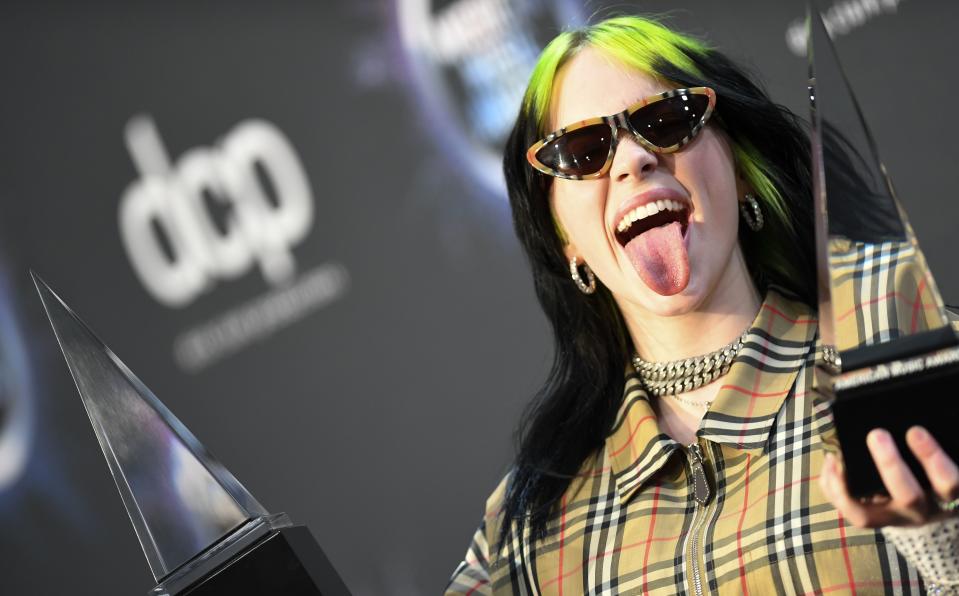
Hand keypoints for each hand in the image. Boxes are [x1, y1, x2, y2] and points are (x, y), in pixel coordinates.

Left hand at [819, 426, 958, 527]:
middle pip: (910, 497)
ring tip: (838, 456)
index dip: (933, 459)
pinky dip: (833, 486)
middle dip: (890, 465)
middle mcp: (921, 512)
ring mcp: (893, 520)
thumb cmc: (934, 474)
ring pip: (868, 515)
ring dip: (848, 484)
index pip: (950, 482)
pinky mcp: (870, 520)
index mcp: (946, 495)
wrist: (928, 508)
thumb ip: (930, 447)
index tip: (915, 431)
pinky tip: (831, 462)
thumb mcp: (941, 462)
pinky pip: (848, 510)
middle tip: (877, 434)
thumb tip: (914, 412)